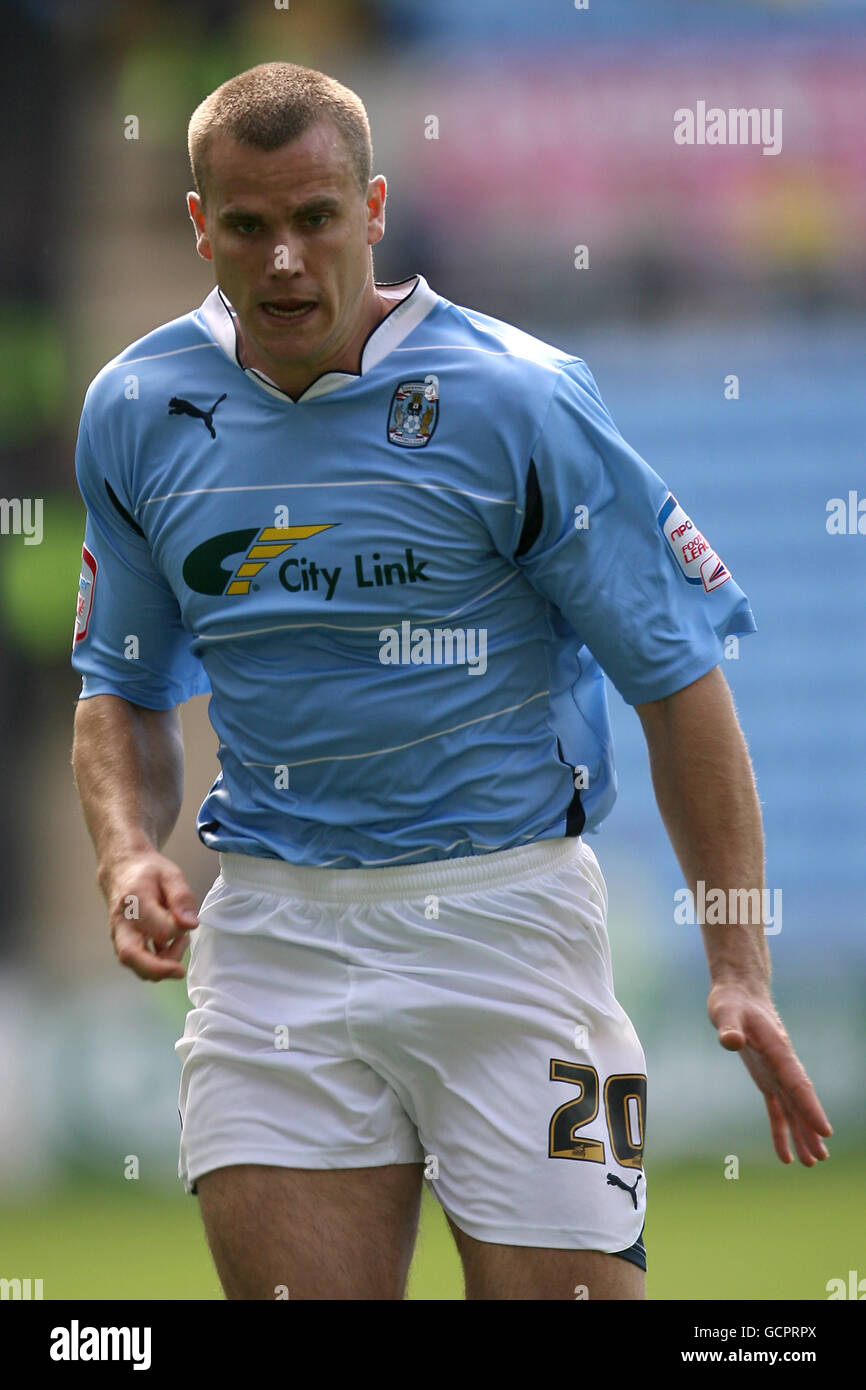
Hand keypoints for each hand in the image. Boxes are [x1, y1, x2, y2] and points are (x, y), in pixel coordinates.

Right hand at [100, 850, 198, 981]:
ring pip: (134, 963)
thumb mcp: (171, 875)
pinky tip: (172, 945)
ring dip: (161, 964)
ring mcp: (119, 935)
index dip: (179, 930)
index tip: (188, 920)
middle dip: (158, 970)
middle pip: (131, 956)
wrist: (122, 870)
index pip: (160, 929)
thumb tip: (190, 925)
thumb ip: (182, 898)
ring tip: (180, 941)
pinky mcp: (123, 943)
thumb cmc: (149, 872)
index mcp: (135, 902)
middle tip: (180, 970)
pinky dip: (157, 962)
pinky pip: (137, 961)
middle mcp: (122, 922)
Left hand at [707, 980, 832, 1165]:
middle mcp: (783, 1064)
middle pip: (800, 1101)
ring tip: (811, 1162)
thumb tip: (731, 1040)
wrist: (739, 992)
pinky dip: (781, 1130)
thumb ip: (729, 1027)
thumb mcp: (725, 1012)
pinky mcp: (766, 1077)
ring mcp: (776, 1072)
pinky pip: (776, 1108)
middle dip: (809, 1130)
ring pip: (793, 1108)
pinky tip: (785, 1154)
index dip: (811, 1107)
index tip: (825, 1131)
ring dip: (801, 1134)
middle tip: (820, 1158)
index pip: (798, 1083)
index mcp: (778, 1050)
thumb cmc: (732, 1001)